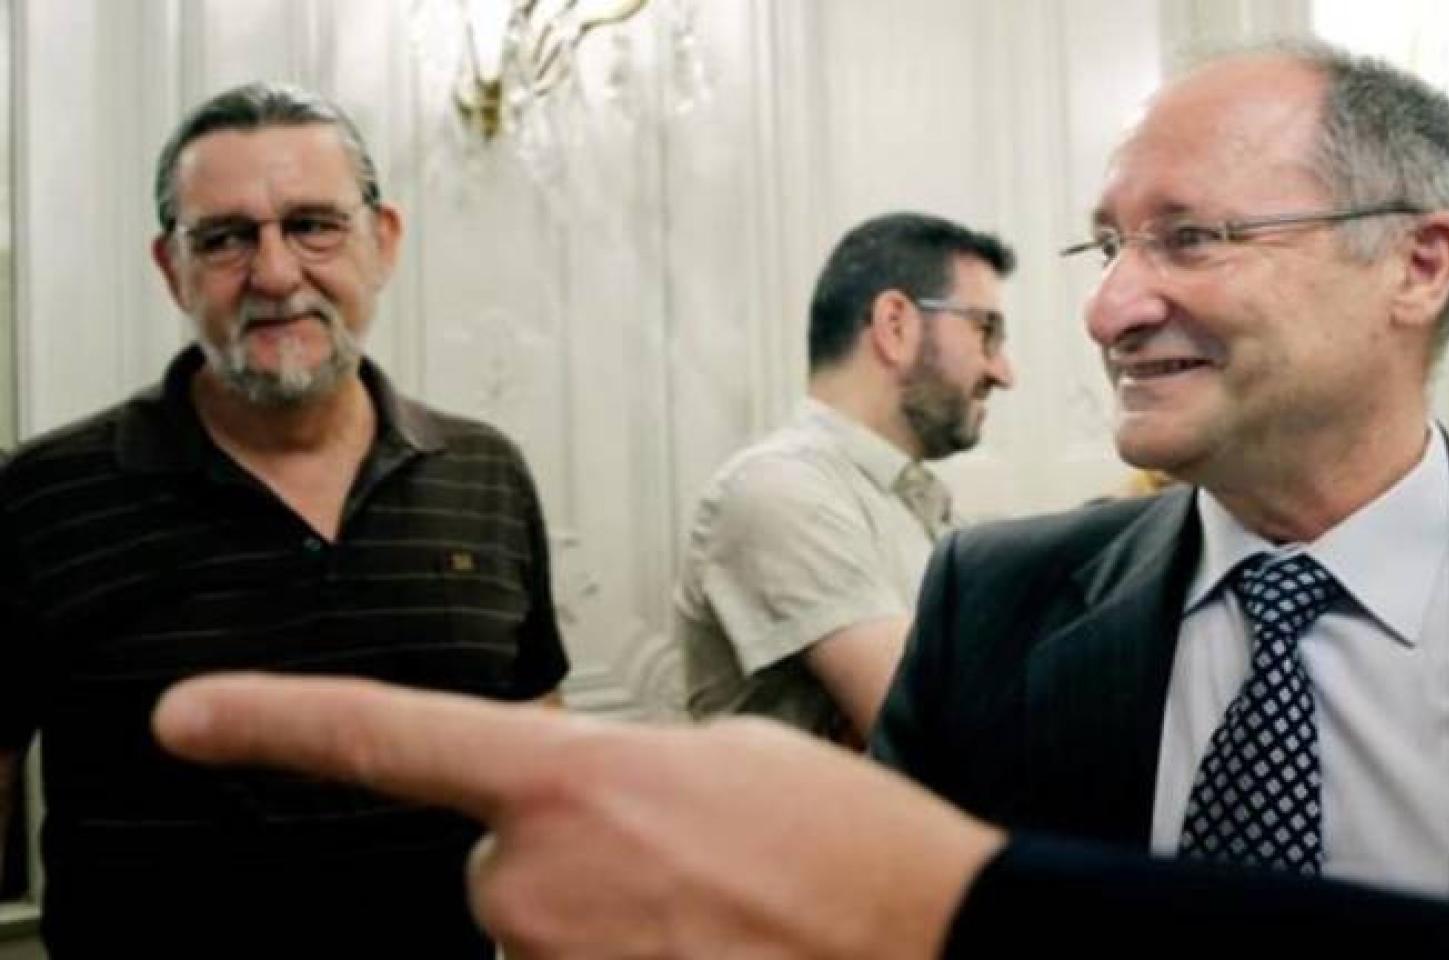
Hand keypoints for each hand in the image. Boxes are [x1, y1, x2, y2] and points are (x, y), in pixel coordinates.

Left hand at [153, 674, 1001, 959]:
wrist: (940, 945)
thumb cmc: (855, 850)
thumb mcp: (732, 754)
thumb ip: (618, 772)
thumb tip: (578, 815)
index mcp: (573, 780)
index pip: (389, 739)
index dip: (274, 721)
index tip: (183, 717)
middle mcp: (536, 884)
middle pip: (501, 870)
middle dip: (574, 863)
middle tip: (691, 867)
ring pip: (546, 937)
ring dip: (616, 924)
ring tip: (720, 914)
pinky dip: (634, 957)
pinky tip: (708, 945)